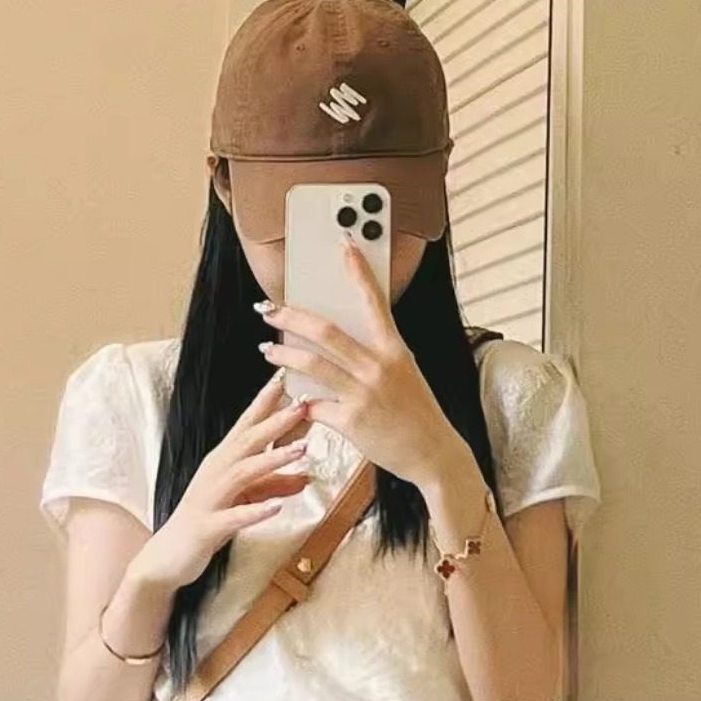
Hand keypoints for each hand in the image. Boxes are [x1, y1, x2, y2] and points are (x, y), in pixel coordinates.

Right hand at [142, 371, 313, 583]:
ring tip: (302, 451)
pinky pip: (233, 518)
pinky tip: (276, 508)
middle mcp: (214, 473)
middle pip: (247, 441)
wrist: (168, 557)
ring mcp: (210, 499)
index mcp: (222, 462)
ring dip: (272, 460)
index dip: (265, 402)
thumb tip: (307, 476)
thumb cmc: (206, 522)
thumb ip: (272, 486)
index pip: (246, 425)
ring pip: (242, 473)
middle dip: (276, 423)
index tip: (287, 378)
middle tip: (304, 405)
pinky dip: (254, 511)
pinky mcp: (208, 527)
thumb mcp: (244, 501)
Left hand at [259, 237, 479, 498]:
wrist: (432, 453)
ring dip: (282, 356)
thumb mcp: (403, 373)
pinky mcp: (351, 421)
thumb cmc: (415, 412)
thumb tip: (335, 343)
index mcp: (395, 349)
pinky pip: (314, 406)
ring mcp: (363, 394)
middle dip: (291, 317)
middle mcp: (378, 367)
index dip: (358, 273)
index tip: (345, 246)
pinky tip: (291, 398)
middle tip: (269, 309)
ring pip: (311, 365)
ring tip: (268, 350)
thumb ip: (373, 356)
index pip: (374, 302)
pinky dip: (300, 402)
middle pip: (325, 332)